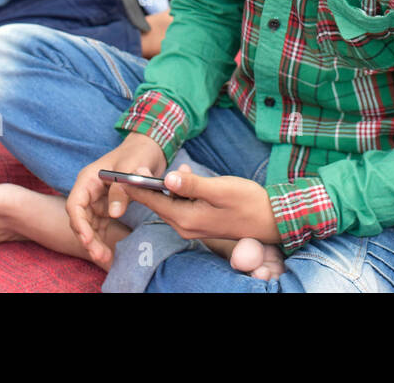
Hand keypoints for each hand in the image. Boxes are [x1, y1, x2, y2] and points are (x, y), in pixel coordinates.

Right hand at [66, 134, 166, 268]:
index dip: (79, 223)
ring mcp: (97, 201)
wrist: (150, 149)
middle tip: (99, 255)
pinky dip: (103, 240)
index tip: (87, 239)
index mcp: (88, 179)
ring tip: (105, 258)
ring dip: (95, 243)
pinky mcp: (107, 208)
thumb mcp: (132, 167)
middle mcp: (89, 191)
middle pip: (81, 220)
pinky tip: (109, 254)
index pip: (75, 204)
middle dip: (88, 239)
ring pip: (90, 227)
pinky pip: (101, 227)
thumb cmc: (139, 153)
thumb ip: (121, 189)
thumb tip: (114, 214)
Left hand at [120, 165, 281, 243]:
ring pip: (169, 204)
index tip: (122, 171)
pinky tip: (185, 177)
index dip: (137, 185)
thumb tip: (167, 177)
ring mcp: (192, 226)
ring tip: (158, 169)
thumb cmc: (248, 201)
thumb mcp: (220, 188)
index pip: (153, 200)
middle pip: (158, 203)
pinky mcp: (200, 223)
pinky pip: (180, 206)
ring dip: (164, 187)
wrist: (271, 219)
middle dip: (146, 186)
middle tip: (135, 166)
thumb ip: (192, 184)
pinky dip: (177, 192)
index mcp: (187, 218)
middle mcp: (185, 226)